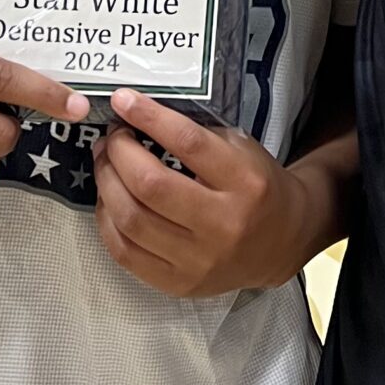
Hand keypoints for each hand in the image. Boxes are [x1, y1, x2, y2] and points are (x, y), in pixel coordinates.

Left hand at [93, 90, 313, 297]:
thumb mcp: (241, 149)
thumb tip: (141, 117)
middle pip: (152, 185)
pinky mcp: (178, 284)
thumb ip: (198, 134)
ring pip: (132, 220)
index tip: (124, 100)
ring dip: (107, 184)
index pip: (188, 143)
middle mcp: (222, 225)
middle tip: (112, 136)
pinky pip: (125, 253)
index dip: (150, 118)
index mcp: (244, 182)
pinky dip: (108, 221)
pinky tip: (109, 199)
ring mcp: (198, 261)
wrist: (280, 243)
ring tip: (105, 162)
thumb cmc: (256, 186)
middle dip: (120, 153)